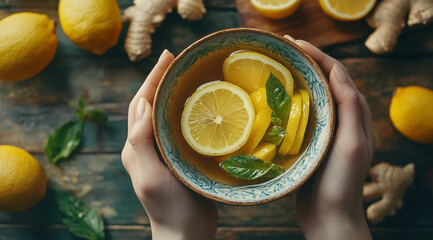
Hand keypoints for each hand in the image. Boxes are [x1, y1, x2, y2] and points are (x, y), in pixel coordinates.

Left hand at [121, 50, 217, 239]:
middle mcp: (145, 146)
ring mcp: (161, 151)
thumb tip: (142, 103)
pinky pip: (177, 126)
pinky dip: (183, 110)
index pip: (140, 104)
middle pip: (149, 104)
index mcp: (135, 147)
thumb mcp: (151, 177)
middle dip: (160, 79)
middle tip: (177, 59)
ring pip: (163, 113)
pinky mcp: (176, 157)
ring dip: (171, 91)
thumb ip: (141, 143)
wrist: (185, 234)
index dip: (152, 79)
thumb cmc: (169, 209)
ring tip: (186, 75)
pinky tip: (198, 104)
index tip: (168, 57)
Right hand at [285, 36, 374, 238]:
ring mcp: (327, 128)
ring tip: (279, 64)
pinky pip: (304, 109)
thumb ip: (349, 109)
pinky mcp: (313, 138)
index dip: (318, 55)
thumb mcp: (352, 144)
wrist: (328, 215)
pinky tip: (277, 95)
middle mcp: (343, 118)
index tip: (294, 43)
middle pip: (325, 79)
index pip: (338, 74)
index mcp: (355, 115)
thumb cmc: (341, 183)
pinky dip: (292, 96)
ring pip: (314, 92)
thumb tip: (337, 71)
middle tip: (283, 48)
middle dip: (307, 60)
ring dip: (299, 75)